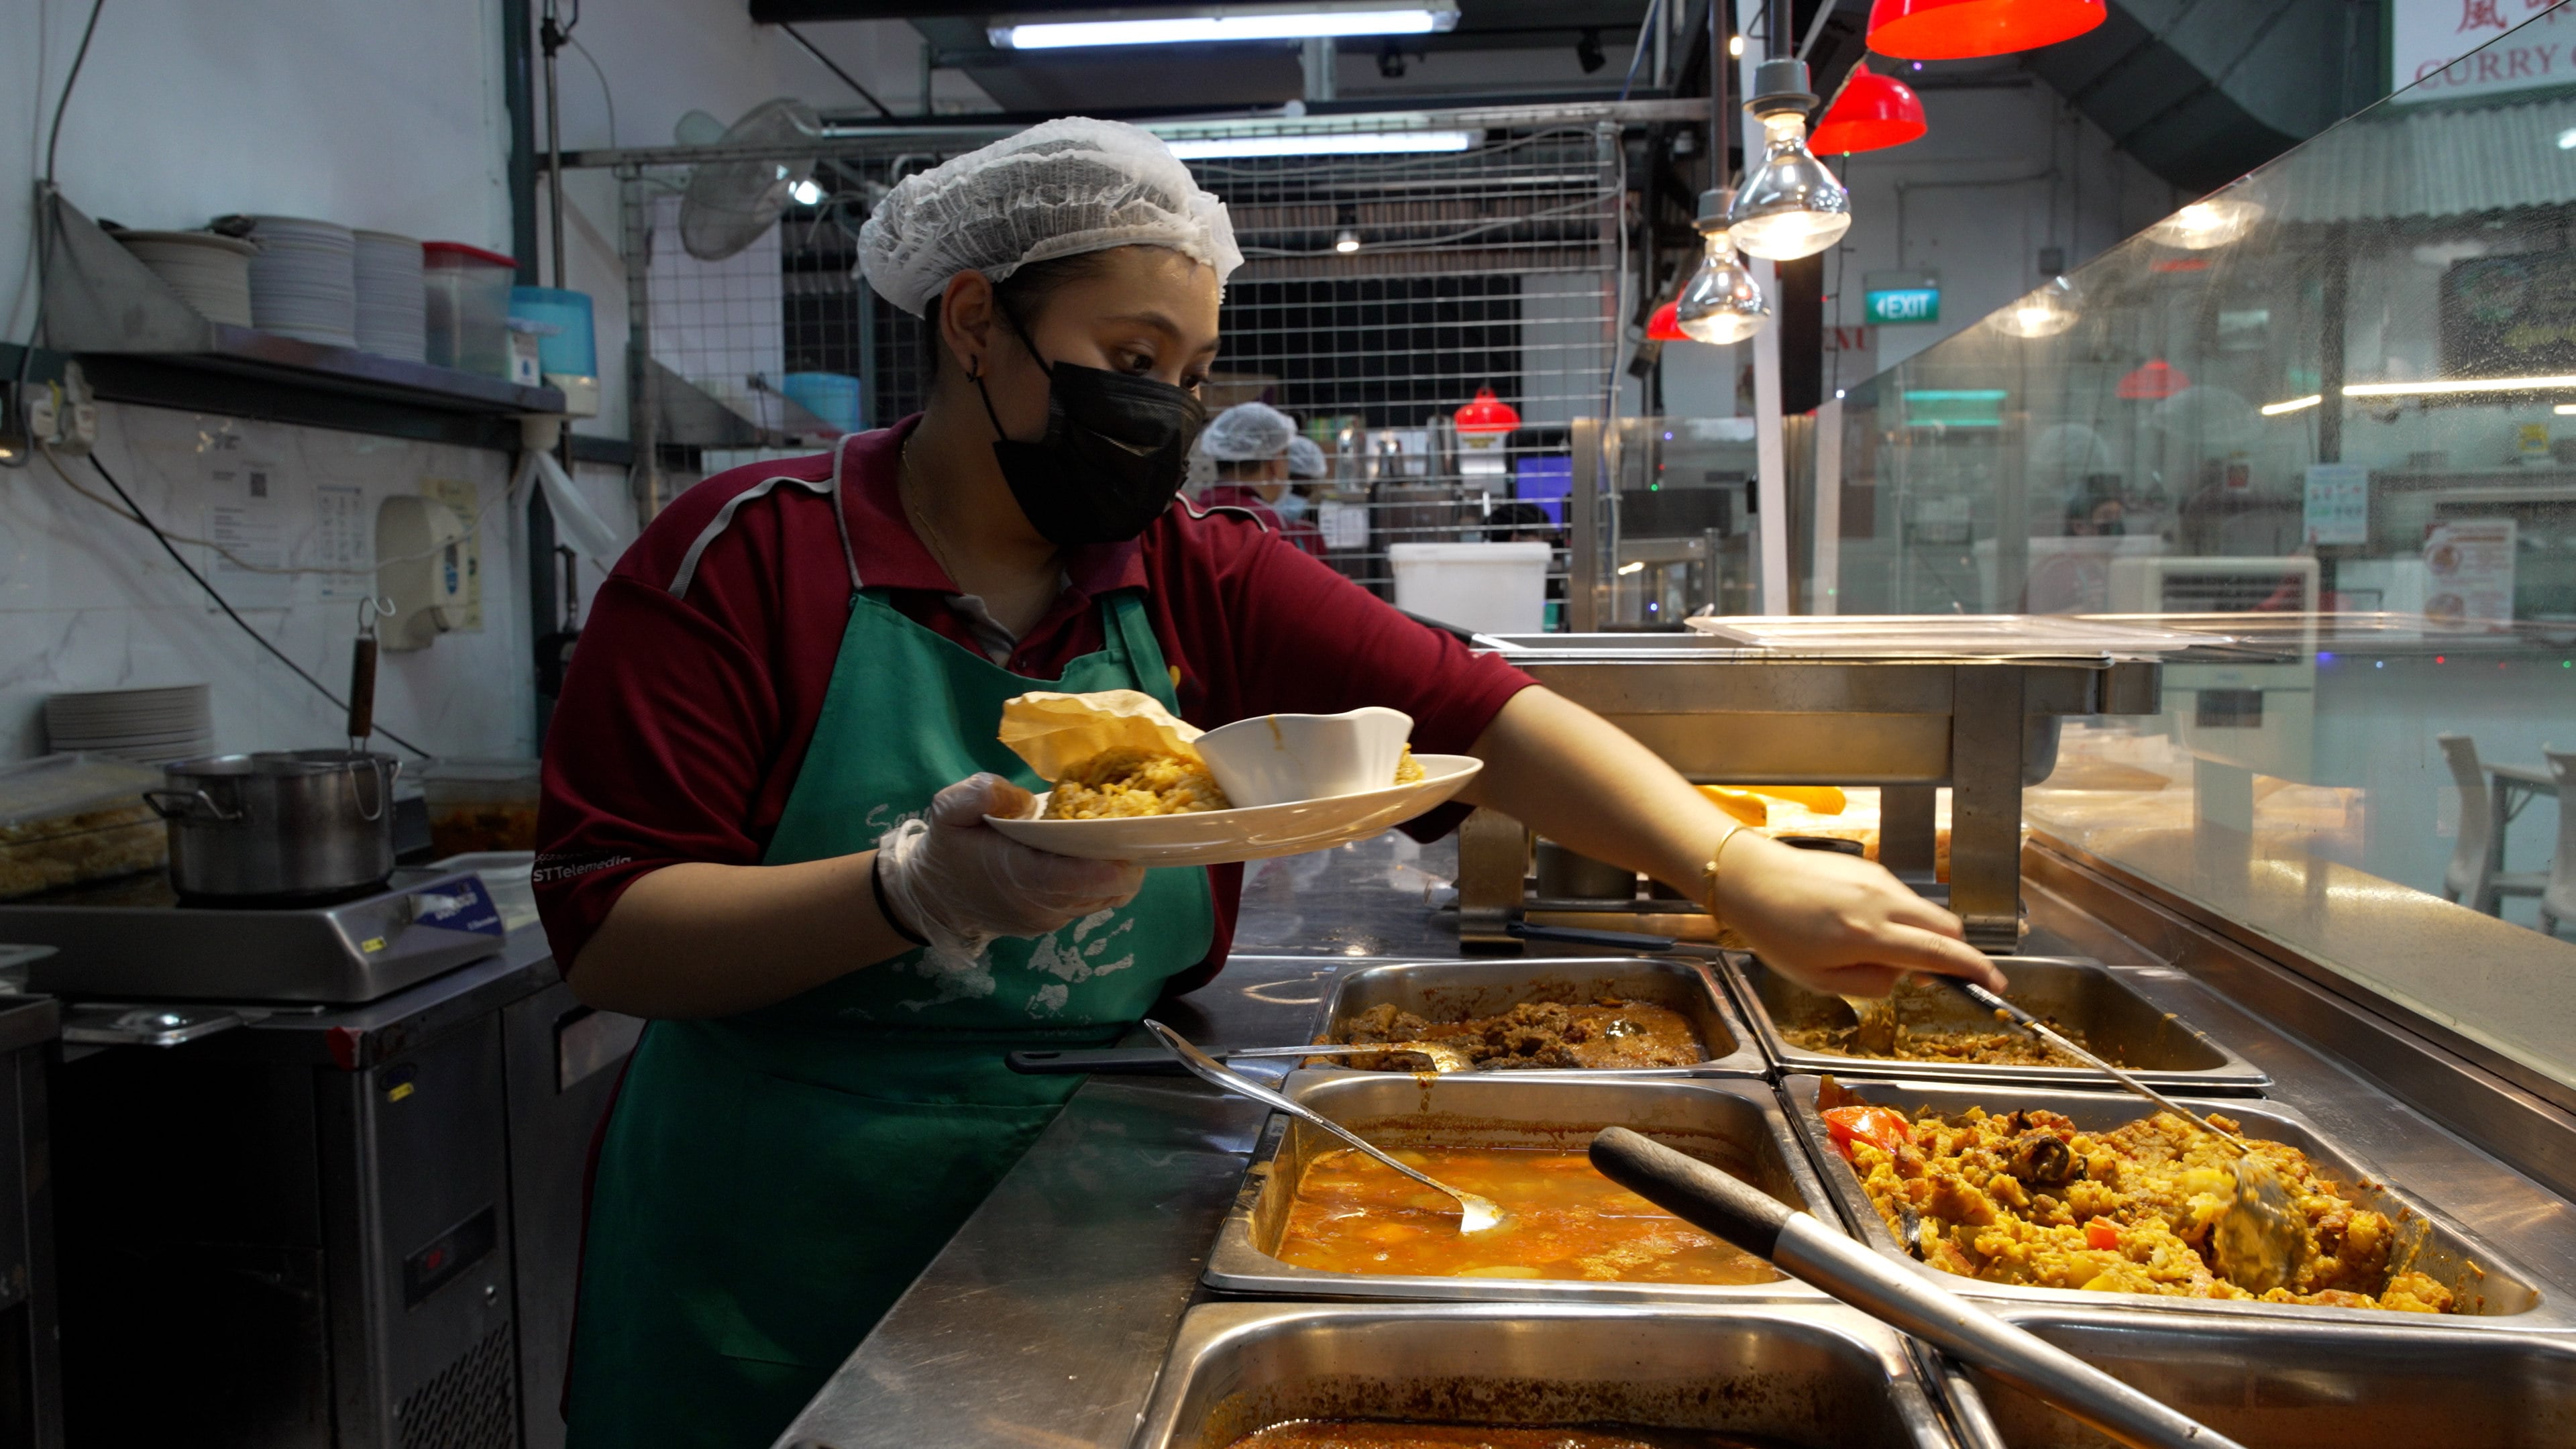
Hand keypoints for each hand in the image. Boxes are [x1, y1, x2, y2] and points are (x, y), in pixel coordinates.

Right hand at [874, 774, 1143, 959]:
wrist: (935, 898)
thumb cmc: (949, 848)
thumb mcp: (948, 810)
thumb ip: (978, 794)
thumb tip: (1022, 798)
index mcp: (1020, 876)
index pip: (1079, 878)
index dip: (1113, 862)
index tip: (1130, 836)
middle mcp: (1042, 906)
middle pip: (1106, 888)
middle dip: (1124, 857)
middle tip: (1128, 823)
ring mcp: (1051, 920)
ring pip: (1106, 897)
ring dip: (1116, 868)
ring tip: (1113, 836)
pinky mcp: (1055, 923)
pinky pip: (1093, 902)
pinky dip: (1101, 879)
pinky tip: (1094, 853)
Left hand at [1708, 832, 2006, 996]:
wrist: (1749, 878)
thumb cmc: (1775, 932)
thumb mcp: (1818, 979)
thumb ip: (1871, 984)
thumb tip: (1904, 977)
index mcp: (1869, 934)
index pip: (1940, 953)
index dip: (1974, 971)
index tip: (1994, 985)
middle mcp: (1882, 902)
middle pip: (1947, 927)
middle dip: (1952, 953)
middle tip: (1924, 975)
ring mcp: (1879, 880)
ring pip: (1925, 911)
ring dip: (1921, 935)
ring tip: (1875, 951)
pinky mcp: (1871, 868)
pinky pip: (1902, 898)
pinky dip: (1900, 917)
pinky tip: (1860, 926)